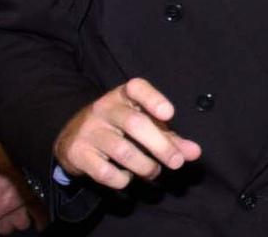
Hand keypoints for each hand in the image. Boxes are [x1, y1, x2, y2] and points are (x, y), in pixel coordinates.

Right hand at [53, 77, 201, 189]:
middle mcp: (104, 108)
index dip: (154, 99)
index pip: (137, 88)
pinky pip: (105, 172)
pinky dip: (122, 179)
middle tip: (176, 162)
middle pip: (135, 124)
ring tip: (154, 171)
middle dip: (160, 146)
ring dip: (145, 166)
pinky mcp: (77, 153)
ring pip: (122, 150)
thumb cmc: (120, 128)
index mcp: (123, 95)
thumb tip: (195, 153)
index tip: (169, 114)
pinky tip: (127, 177)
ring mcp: (89, 130)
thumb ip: (171, 137)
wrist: (72, 137)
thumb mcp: (145, 125)